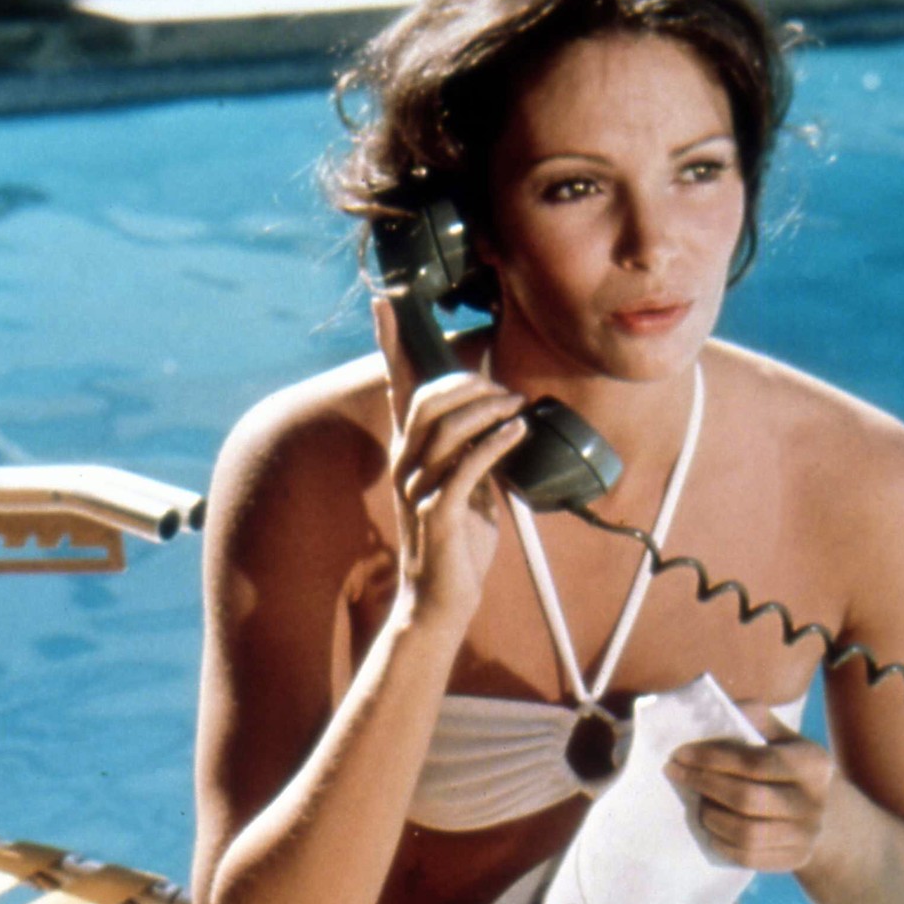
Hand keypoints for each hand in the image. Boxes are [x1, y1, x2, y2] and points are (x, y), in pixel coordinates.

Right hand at [375, 297, 526, 618]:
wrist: (443, 602)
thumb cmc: (458, 544)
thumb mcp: (470, 488)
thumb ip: (476, 452)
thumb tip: (504, 420)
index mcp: (411, 452)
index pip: (397, 387)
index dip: (391, 343)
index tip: (386, 301)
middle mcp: (406, 464)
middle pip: (426, 399)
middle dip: (467, 383)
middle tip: (505, 390)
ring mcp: (418, 488)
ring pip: (444, 428)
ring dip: (486, 410)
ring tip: (516, 408)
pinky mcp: (438, 514)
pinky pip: (466, 466)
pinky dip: (495, 443)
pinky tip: (517, 432)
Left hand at [667, 705, 836, 873]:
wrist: (825, 810)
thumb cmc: (786, 763)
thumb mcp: (780, 736)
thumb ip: (754, 718)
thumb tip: (718, 708)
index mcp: (813, 763)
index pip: (753, 762)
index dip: (711, 759)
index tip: (679, 754)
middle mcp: (815, 801)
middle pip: (746, 799)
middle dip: (704, 785)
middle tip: (677, 774)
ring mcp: (807, 835)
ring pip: (746, 833)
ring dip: (711, 817)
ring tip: (698, 803)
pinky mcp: (796, 859)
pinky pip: (748, 857)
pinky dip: (722, 843)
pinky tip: (711, 828)